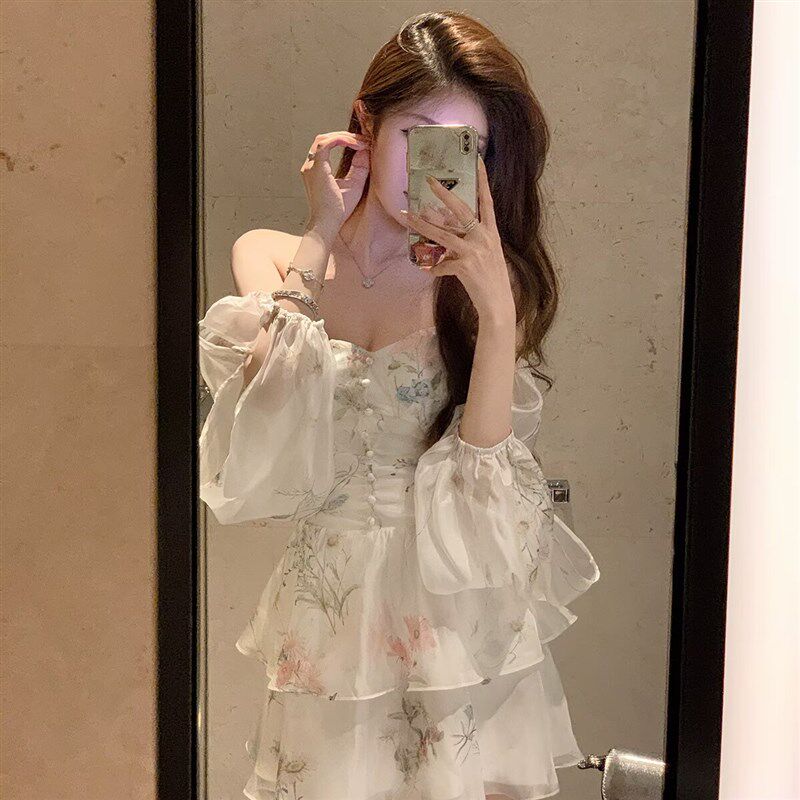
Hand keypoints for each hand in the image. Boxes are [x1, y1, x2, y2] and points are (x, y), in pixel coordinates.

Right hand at [300, 130, 370, 233]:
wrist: (328, 223)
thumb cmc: (338, 210)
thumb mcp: (354, 184)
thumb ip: (359, 167)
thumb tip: (365, 150)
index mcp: (315, 170)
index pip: (326, 146)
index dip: (344, 140)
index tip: (361, 144)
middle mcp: (309, 166)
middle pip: (324, 139)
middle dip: (345, 136)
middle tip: (364, 139)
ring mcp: (310, 166)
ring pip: (324, 138)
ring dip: (344, 136)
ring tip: (361, 141)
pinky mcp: (316, 167)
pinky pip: (326, 143)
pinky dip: (342, 140)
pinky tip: (356, 144)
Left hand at [400, 155, 514, 322]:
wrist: (498, 304)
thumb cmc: (492, 280)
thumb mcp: (486, 256)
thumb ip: (470, 241)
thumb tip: (447, 233)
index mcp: (491, 233)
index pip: (487, 201)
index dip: (483, 181)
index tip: (477, 161)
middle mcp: (484, 238)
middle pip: (462, 211)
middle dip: (444, 194)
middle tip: (430, 180)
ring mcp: (474, 252)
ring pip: (443, 234)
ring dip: (423, 225)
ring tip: (408, 216)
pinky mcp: (465, 267)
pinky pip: (441, 264)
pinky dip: (433, 268)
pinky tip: (428, 270)